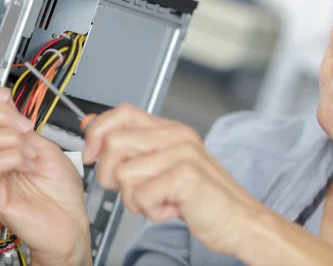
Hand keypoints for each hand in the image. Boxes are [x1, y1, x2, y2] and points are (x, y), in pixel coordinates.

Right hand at [0, 87, 90, 264]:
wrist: (71, 221)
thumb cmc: (61, 191)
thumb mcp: (46, 148)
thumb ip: (25, 130)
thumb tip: (9, 108)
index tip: (6, 98)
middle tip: (24, 127)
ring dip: (7, 137)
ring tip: (27, 151)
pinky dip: (10, 155)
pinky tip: (25, 163)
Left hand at [83, 104, 264, 255]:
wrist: (240, 221)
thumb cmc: (204, 198)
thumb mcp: (169, 167)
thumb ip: (138, 150)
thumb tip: (97, 136)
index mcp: (172, 130)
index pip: (122, 112)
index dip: (97, 132)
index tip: (91, 155)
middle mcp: (178, 136)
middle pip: (114, 143)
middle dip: (111, 176)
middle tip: (136, 190)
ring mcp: (183, 153)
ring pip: (124, 174)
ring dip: (134, 199)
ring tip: (159, 200)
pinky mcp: (186, 176)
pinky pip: (141, 195)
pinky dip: (151, 212)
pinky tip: (171, 208)